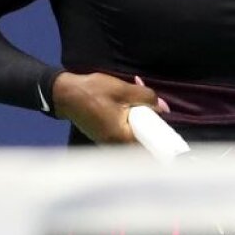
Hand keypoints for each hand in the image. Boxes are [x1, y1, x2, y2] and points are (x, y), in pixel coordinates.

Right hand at [51, 72, 167, 144]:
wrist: (64, 93)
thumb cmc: (93, 92)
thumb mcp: (124, 90)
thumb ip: (147, 98)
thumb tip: (164, 108)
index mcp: (121, 138)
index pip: (150, 144)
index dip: (162, 135)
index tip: (170, 127)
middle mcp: (115, 145)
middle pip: (143, 137)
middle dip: (151, 120)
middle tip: (155, 104)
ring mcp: (109, 142)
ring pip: (134, 131)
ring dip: (140, 115)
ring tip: (139, 95)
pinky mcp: (105, 135)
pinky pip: (124, 128)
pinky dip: (129, 116)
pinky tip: (129, 101)